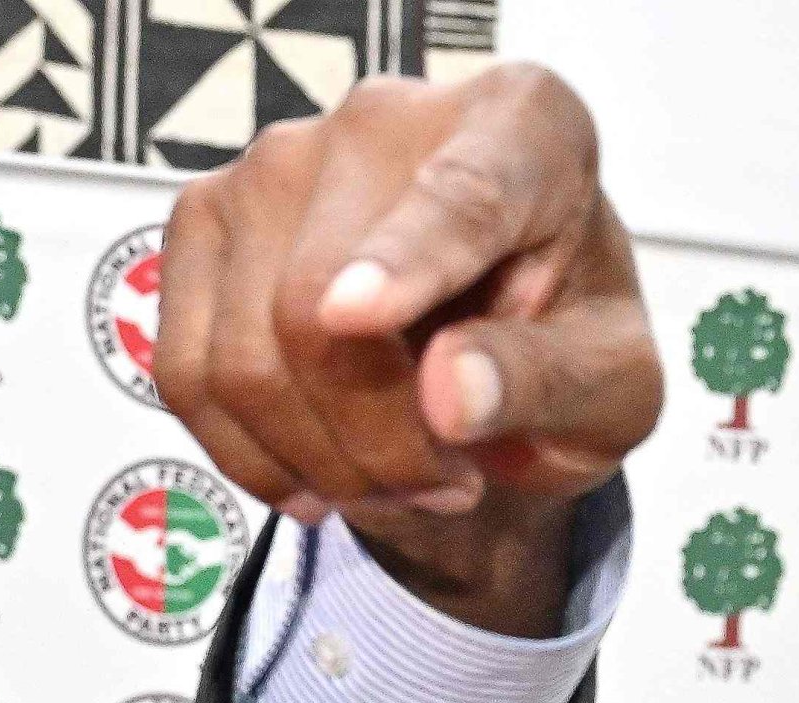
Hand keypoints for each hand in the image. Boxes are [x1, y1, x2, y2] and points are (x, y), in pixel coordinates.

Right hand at [157, 64, 661, 632]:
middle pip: (319, 310)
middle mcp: (383, 119)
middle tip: (447, 488)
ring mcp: (273, 164)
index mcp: (523, 127)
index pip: (462, 195)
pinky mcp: (204, 222)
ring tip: (397, 480)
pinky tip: (318, 476)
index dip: (407, 258)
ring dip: (321, 465)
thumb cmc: (563, 343)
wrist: (498, 341)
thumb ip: (546, 380)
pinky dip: (253, 459)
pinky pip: (190, 374)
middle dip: (376, 445)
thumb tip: (449, 395)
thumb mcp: (609, 384)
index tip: (359, 316)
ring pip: (246, 357)